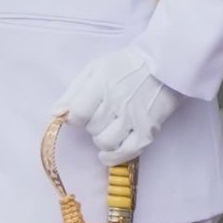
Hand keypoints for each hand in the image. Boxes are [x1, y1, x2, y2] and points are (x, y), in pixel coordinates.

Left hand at [52, 46, 182, 162]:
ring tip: (107, 130)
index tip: (80, 115)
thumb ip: (74, 91)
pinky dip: (113, 157)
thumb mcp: (95, 68)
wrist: (166, 64)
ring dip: (101, 139)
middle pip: (92, 128)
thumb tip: (56, 114)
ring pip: (105, 142)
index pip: (78, 112)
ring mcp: (134, 117)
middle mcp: (118, 101)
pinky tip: (107, 154)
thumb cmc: (127, 65)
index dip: (75, 117)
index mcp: (102, 83)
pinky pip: (126, 153)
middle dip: (92, 125)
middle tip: (101, 116)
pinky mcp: (148, 131)